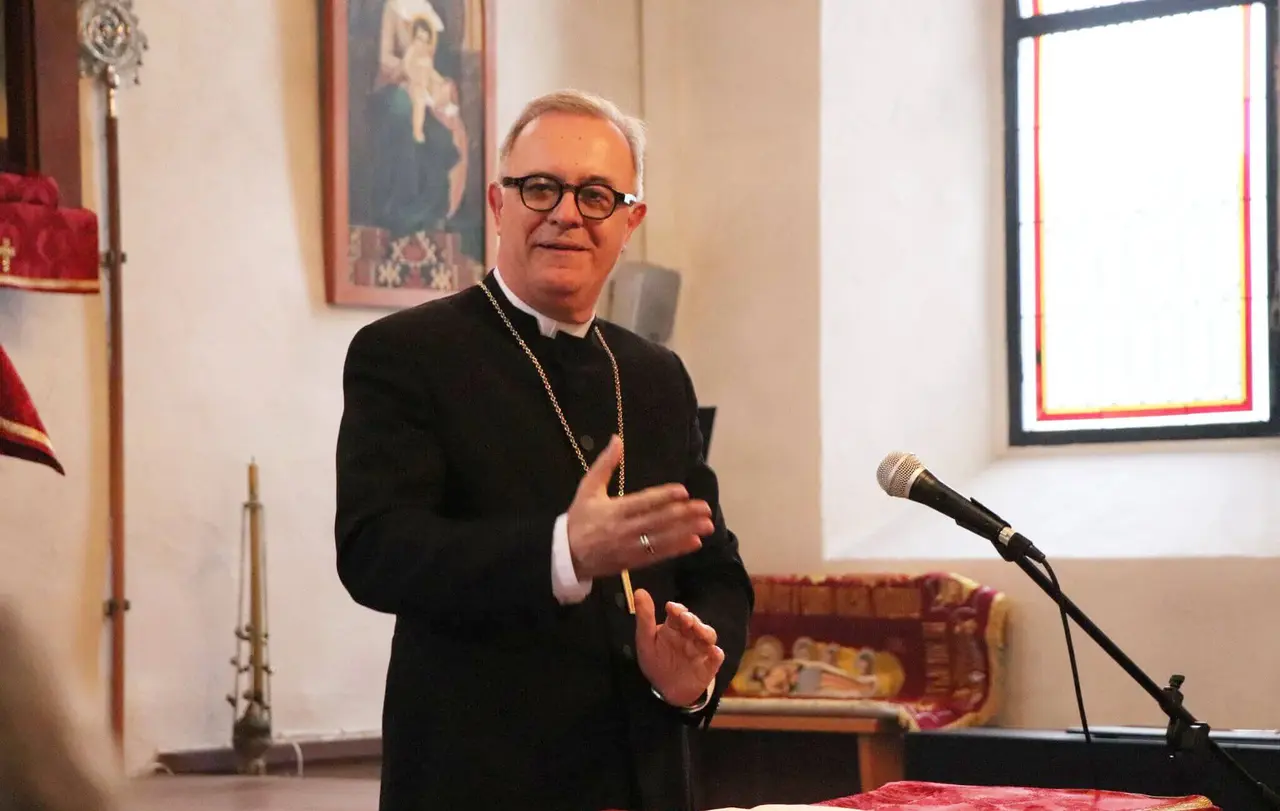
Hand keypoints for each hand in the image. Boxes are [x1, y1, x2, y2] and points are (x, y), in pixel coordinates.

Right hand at [566, 436, 713, 580]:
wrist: (567, 556)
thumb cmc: (580, 518)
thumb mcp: (588, 488)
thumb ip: (605, 464)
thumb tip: (617, 439)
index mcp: (614, 510)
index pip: (643, 502)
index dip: (664, 497)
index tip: (683, 491)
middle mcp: (624, 530)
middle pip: (658, 521)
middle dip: (684, 515)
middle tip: (705, 508)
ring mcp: (630, 548)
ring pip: (662, 539)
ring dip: (687, 532)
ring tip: (707, 526)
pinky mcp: (633, 562)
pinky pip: (658, 555)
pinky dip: (677, 549)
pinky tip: (694, 542)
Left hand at [634, 589, 723, 706]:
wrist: (666, 690)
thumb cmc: (656, 662)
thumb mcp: (646, 641)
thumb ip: (644, 618)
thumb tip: (640, 591)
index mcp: (674, 627)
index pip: (678, 613)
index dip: (677, 609)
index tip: (671, 608)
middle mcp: (689, 635)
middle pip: (695, 623)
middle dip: (692, 619)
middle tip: (686, 619)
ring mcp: (700, 649)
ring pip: (708, 636)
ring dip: (705, 632)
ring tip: (698, 631)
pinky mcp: (709, 665)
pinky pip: (716, 658)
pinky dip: (716, 654)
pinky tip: (714, 652)